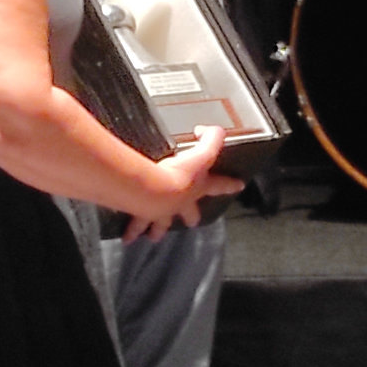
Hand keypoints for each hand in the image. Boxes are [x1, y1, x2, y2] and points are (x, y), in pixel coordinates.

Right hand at [123, 126, 242, 240]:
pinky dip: (131, 230)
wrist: (156, 190)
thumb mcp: (202, 152)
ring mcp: (164, 212)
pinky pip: (137, 224)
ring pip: (161, 224)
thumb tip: (207, 130)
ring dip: (157, 230)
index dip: (230, 183)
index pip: (219, 184)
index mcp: (198, 187)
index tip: (239, 185)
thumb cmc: (180, 175)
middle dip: (191, 217)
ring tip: (152, 236)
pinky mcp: (144, 215)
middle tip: (192, 222)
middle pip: (190, 212)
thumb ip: (210, 138)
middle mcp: (182, 203)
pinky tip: (127, 236)